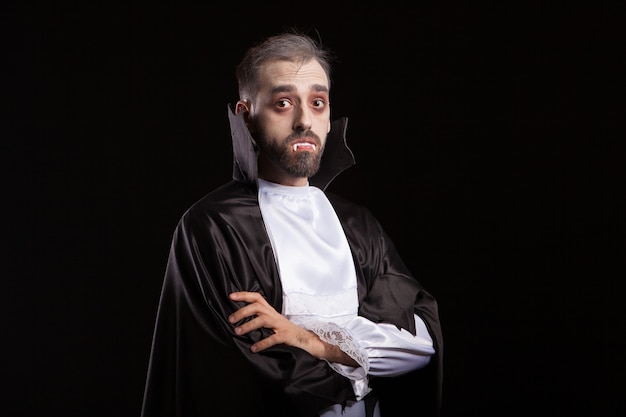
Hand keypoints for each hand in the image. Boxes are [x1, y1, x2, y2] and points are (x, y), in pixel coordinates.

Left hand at [228, 291, 358, 366]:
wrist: (307, 341)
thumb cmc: (287, 333)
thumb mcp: (273, 324)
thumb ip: (260, 320)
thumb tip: (240, 322)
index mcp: (271, 312)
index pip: (257, 298)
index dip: (244, 295)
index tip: (231, 296)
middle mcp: (275, 316)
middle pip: (257, 307)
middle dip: (242, 312)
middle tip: (230, 320)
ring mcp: (281, 326)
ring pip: (263, 319)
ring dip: (249, 325)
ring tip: (237, 332)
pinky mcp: (286, 336)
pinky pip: (273, 338)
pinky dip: (262, 343)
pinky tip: (254, 348)